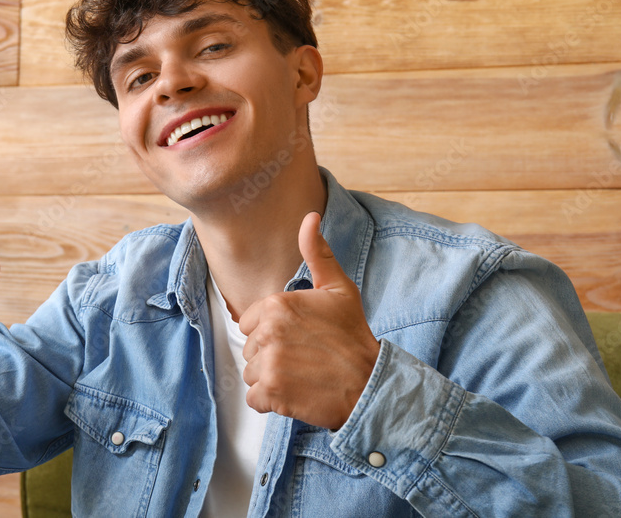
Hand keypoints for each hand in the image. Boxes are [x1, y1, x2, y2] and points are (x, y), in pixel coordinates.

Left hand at [239, 211, 379, 429]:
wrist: (370, 383)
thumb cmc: (353, 337)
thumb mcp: (338, 289)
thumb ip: (317, 253)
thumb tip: (310, 217)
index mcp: (277, 304)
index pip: (251, 323)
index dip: (273, 333)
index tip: (300, 339)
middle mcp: (268, 331)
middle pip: (250, 349)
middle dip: (271, 357)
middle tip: (304, 359)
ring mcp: (269, 362)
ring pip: (251, 374)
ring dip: (272, 380)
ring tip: (302, 376)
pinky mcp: (272, 392)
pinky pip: (254, 399)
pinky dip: (271, 403)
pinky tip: (295, 394)